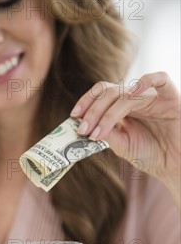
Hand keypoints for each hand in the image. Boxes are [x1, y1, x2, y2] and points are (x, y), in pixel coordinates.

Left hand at [70, 72, 180, 204]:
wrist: (175, 165)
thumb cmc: (151, 155)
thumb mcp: (123, 146)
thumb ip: (107, 134)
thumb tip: (86, 126)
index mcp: (123, 107)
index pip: (102, 94)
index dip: (86, 102)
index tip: (73, 117)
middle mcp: (136, 98)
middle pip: (109, 92)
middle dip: (93, 111)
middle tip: (83, 130)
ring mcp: (152, 95)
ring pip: (126, 92)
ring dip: (107, 111)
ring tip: (97, 131)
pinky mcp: (169, 95)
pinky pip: (159, 78)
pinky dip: (144, 82)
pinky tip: (131, 94)